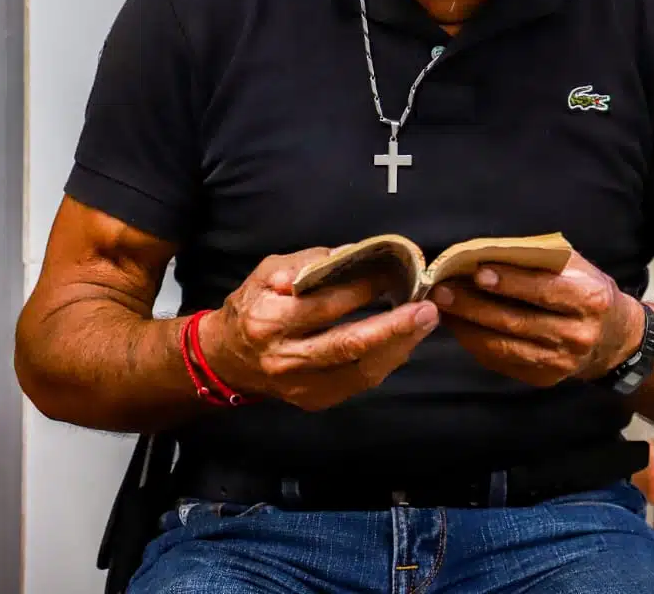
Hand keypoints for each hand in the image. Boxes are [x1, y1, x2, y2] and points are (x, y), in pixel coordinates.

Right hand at [200, 248, 438, 411]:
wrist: (226, 359)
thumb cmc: (252, 306)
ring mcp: (301, 386)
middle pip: (348, 347)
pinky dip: (386, 362)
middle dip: (394, 328)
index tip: (396, 271)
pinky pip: (359, 383)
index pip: (326, 305)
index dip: (365, 289)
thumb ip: (306, 262)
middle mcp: (286, 359)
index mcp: (270, 321)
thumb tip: (351, 253)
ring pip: (361, 372)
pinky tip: (403, 342)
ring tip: (424, 323)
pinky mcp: (315, 400)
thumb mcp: (267, 272)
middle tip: (426, 309)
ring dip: (399, 347)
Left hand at [428, 251, 642, 388]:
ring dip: (468, 326)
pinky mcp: (544, 378)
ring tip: (444, 308)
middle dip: (475, 305)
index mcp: (589, 299)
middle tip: (443, 290)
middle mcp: (577, 335)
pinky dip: (476, 343)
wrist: (613, 340)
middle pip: (517, 321)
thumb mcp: (577, 267)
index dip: (510, 282)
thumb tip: (490, 252)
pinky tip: (460, 326)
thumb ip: (541, 259)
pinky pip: (502, 361)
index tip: (477, 272)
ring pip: (505, 345)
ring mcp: (560, 362)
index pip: (544, 291)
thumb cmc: (588, 291)